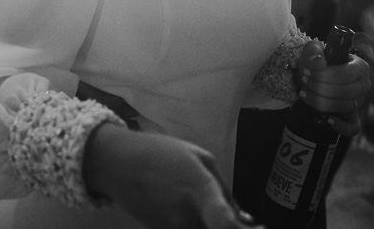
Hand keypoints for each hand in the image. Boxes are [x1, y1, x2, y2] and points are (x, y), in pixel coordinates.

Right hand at [83, 126, 261, 228]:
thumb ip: (223, 189)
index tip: (255, 227)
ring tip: (211, 206)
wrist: (117, 165)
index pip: (225, 224)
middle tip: (244, 220)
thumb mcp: (200, 157)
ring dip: (213, 223)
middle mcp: (188, 217)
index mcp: (200, 191)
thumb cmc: (162, 153)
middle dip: (231, 225)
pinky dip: (199, 224)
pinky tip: (193, 209)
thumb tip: (243, 218)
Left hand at [295, 40, 370, 135]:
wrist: (321, 72)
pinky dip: (341, 126)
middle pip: (345, 93)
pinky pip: (353, 128)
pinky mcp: (354, 116)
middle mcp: (364, 85)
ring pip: (346, 108)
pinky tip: (328, 119)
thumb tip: (318, 63)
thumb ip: (314, 53)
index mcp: (361, 67)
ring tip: (304, 93)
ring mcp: (360, 102)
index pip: (345, 74)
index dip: (323, 75)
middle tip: (304, 81)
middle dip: (319, 88)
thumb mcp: (314, 50)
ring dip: (322, 102)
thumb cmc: (319, 60)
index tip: (306, 71)